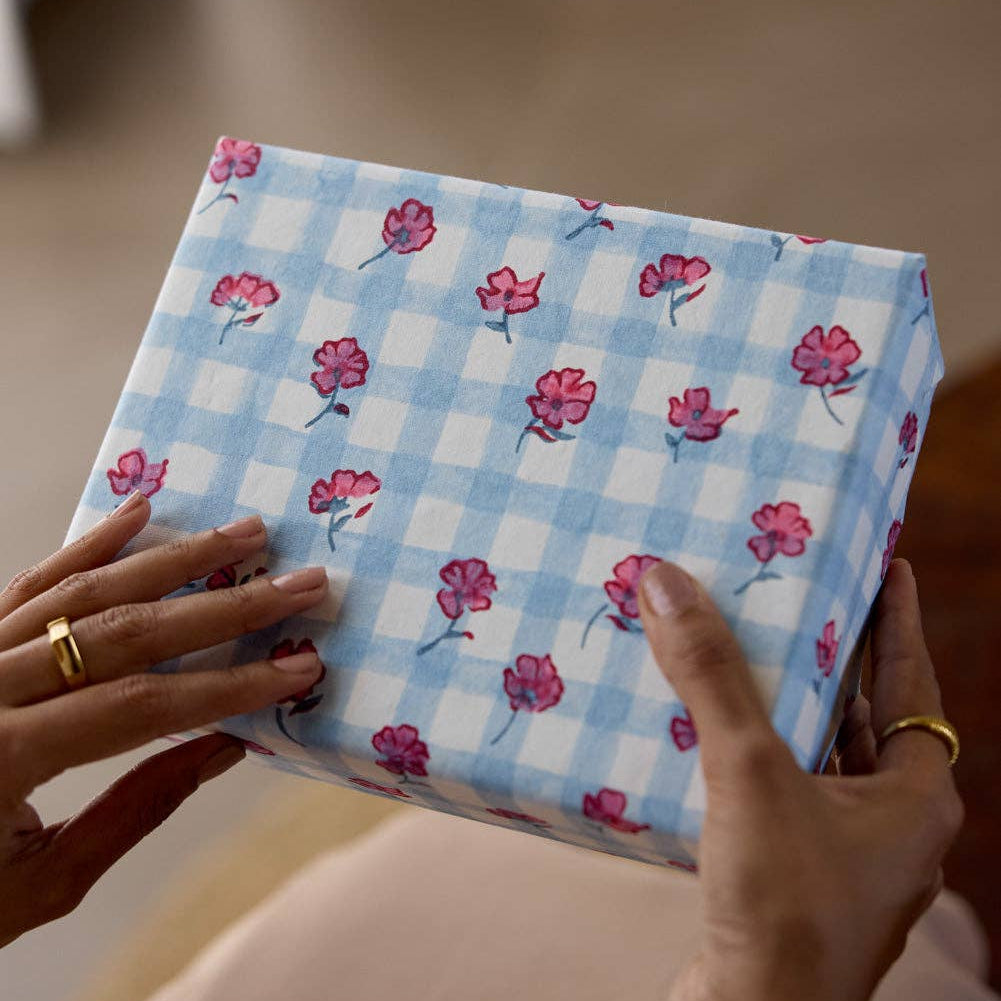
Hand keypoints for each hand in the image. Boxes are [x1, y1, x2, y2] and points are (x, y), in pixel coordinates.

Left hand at [0, 491, 327, 947]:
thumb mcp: (43, 880)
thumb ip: (137, 809)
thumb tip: (230, 745)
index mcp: (0, 758)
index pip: (140, 707)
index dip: (228, 687)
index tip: (298, 667)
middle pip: (123, 634)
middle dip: (225, 608)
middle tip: (300, 583)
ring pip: (83, 593)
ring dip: (174, 560)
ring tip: (245, 534)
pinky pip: (30, 583)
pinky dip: (89, 545)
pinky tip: (142, 513)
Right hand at [637, 558, 962, 1000]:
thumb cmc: (781, 906)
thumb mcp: (750, 773)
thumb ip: (712, 676)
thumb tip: (666, 582)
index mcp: (916, 798)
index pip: (912, 683)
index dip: (896, 620)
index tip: (884, 563)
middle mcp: (892, 827)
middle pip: (868, 716)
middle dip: (835, 658)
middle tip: (801, 597)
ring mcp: (847, 858)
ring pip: (823, 758)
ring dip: (791, 709)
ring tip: (752, 652)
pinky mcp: (799, 879)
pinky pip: (786, 793)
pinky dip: (759, 756)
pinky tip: (715, 734)